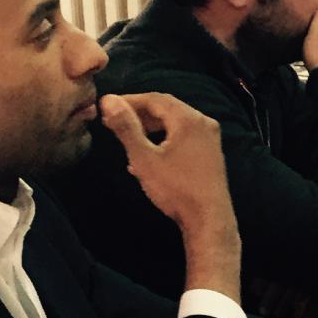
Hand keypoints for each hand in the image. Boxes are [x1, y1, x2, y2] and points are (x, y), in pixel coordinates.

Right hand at [100, 93, 240, 294]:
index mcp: (189, 119)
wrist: (209, 219)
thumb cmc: (175, 188)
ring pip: (175, 124)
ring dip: (149, 128)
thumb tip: (109, 101)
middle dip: (139, 113)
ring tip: (126, 137)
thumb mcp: (144, 158)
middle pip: (167, 109)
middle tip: (113, 121)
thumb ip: (126, 128)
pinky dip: (163, 140)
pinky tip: (145, 157)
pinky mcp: (210, 153)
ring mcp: (210, 139)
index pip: (155, 98)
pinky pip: (183, 138)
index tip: (107, 107)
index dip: (129, 100)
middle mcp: (204, 123)